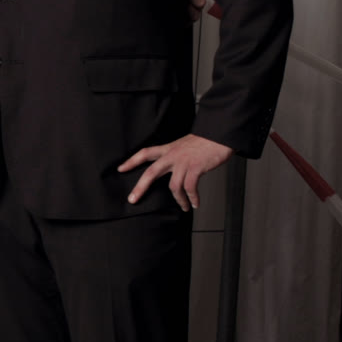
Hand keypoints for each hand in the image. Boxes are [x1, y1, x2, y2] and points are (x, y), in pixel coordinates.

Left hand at [118, 133, 233, 209]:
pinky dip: (192, 198)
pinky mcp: (196, 168)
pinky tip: (195, 203)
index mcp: (169, 149)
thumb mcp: (184, 144)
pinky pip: (190, 188)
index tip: (120, 168)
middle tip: (132, 199)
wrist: (221, 134)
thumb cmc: (206, 140)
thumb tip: (172, 167)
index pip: (145, 153)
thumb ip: (176, 154)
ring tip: (184, 207)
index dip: (131, 161)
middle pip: (151, 172)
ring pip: (173, 186)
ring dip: (179, 200)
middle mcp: (173, 155)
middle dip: (140, 187)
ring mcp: (184, 162)